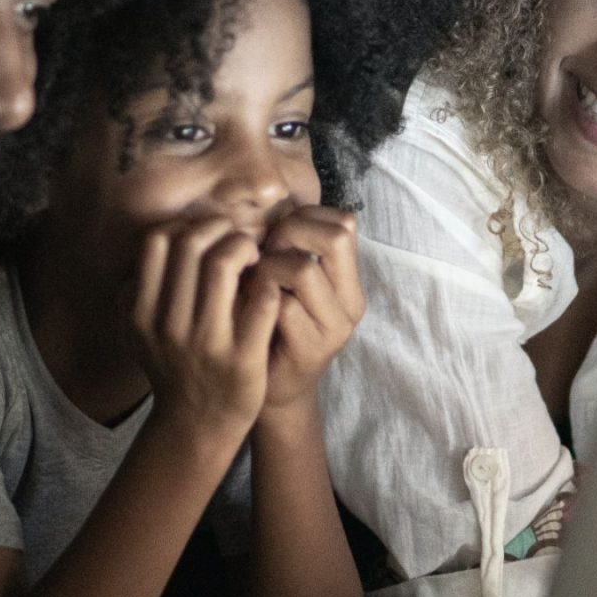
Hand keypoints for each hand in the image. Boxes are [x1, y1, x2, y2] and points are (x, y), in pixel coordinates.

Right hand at [130, 214, 279, 435]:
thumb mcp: (137, 331)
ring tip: (254, 256)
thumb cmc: (172, 366)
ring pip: (224, 263)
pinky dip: (269, 280)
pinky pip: (261, 299)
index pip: (157, 241)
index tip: (206, 235)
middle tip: (237, 238)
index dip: (186, 225)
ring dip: (245, 247)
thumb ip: (135, 289)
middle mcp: (169, 325)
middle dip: (220, 229)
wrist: (196, 424)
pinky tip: (269, 284)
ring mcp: (205, 342)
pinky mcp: (242, 358)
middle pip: (191, 244)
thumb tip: (155, 240)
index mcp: (141, 313)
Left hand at [249, 206, 365, 412]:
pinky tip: (245, 306)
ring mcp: (335, 328)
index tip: (275, 233)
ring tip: (252, 281)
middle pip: (334, 237)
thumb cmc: (271, 326)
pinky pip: (281, 306)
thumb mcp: (286, 282)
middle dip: (289, 233)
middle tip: (262, 251)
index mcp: (348, 279)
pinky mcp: (312, 351)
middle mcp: (350, 301)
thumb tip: (265, 206)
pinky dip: (257, 298)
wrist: (271, 390)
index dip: (304, 216)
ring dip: (268, 267)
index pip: (344, 222)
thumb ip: (289, 250)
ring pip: (303, 270)